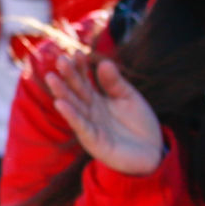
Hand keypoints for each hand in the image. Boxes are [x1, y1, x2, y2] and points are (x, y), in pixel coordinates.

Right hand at [43, 47, 163, 175]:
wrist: (152, 152)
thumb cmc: (139, 124)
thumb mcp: (129, 98)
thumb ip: (115, 82)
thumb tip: (104, 62)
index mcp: (97, 99)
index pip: (85, 80)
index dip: (81, 67)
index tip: (77, 52)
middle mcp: (90, 111)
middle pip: (77, 91)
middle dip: (68, 76)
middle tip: (60, 59)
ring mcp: (90, 125)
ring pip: (74, 106)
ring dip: (62, 92)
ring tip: (52, 78)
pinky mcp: (93, 141)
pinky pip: (81, 126)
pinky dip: (70, 115)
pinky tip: (60, 103)